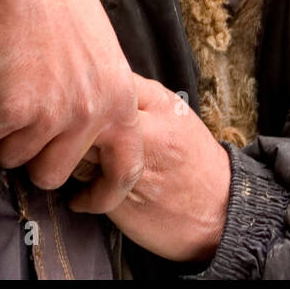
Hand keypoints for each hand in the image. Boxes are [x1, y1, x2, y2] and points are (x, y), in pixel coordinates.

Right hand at [0, 0, 145, 212]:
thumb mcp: (99, 50)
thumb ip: (98, 93)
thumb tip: (85, 133)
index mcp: (122, 97)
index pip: (128, 168)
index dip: (106, 194)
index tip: (85, 202)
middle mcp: (95, 113)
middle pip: (55, 174)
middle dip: (33, 157)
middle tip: (22, 123)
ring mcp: (56, 115)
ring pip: (17, 160)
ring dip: (6, 134)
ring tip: (8, 87)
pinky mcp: (16, 111)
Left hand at [72, 75, 230, 262]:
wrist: (221, 210)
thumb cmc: (193, 159)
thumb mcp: (175, 115)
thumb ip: (138, 98)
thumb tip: (95, 83)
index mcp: (161, 104)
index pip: (108, 79)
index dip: (88, 88)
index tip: (83, 97)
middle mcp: (147, 130)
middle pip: (87, 111)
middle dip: (73, 119)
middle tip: (69, 128)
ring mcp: (134, 164)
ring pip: (78, 146)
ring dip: (68, 152)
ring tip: (77, 158)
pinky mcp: (122, 198)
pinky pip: (79, 183)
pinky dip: (75, 186)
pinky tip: (84, 189)